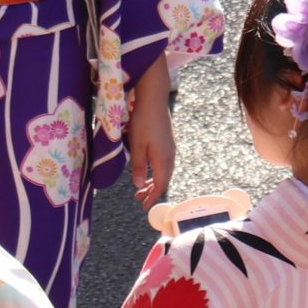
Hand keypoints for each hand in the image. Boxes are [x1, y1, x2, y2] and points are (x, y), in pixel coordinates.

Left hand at [126, 60, 175, 209]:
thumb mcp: (136, 146)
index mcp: (163, 159)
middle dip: (151, 191)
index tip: (144, 207)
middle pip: (163, 180)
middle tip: (138, 199)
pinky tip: (147, 170)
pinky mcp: (167, 142)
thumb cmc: (142, 122)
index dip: (152, 197)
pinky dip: (155, 171)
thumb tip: (139, 186)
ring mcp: (170, 148)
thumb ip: (138, 167)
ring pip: (163, 171)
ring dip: (153, 181)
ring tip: (141, 188)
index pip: (160, 184)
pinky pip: (163, 163)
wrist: (153, 100)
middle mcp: (170, 156)